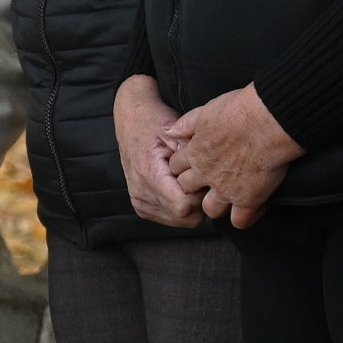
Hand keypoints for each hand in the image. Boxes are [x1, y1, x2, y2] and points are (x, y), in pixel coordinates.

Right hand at [115, 74, 203, 227]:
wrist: (130, 121)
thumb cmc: (152, 121)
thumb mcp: (175, 131)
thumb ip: (192, 154)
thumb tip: (212, 174)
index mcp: (149, 175)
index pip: (184, 206)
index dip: (200, 194)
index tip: (205, 176)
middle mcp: (141, 193)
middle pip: (185, 217)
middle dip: (199, 201)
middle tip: (201, 176)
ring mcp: (140, 202)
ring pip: (180, 220)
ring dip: (191, 204)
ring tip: (191, 179)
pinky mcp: (142, 206)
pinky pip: (170, 218)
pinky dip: (181, 206)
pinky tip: (182, 185)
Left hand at [165, 85, 304, 229]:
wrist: (268, 121)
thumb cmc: (240, 110)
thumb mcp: (207, 110)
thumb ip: (187, 123)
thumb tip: (168, 129)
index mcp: (196, 152)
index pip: (176, 167)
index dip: (183, 166)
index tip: (192, 164)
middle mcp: (207, 174)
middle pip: (189, 190)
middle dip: (194, 187)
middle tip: (209, 180)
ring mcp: (226, 190)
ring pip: (211, 209)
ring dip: (216, 204)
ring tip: (228, 196)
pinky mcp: (248, 199)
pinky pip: (240, 221)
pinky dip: (244, 217)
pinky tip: (251, 207)